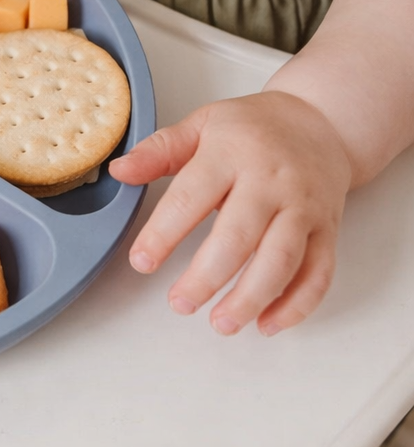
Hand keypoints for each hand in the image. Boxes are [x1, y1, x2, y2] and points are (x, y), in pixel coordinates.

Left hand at [108, 92, 352, 335]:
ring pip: (281, 261)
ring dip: (251, 298)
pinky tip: (267, 324)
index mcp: (231, 154)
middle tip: (179, 303)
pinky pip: (318, 273)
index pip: (192, 197)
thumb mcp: (201, 125)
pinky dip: (296, 305)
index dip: (163, 233)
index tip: (141, 262)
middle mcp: (271, 182)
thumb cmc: (252, 129)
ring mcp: (304, 208)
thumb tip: (119, 170)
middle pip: (238, 237)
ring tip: (221, 323)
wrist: (319, 122)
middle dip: (207, 277)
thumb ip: (160, 150)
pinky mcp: (328, 230)